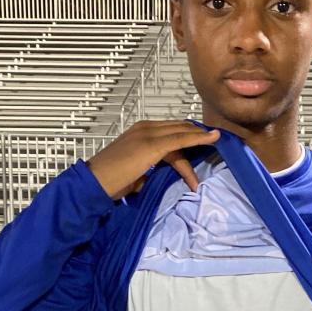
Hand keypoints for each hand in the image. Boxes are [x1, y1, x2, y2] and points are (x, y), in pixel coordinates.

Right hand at [87, 119, 220, 200]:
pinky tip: (212, 139)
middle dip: (199, 134)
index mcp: (140, 131)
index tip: (207, 141)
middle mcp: (145, 127)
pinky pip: (181, 139)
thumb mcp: (137, 171)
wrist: (94, 183)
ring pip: (182, 132)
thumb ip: (152, 167)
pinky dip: (198, 138)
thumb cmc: (111, 181)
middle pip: (180, 128)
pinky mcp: (152, 145)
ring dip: (201, 140)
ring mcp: (148, 134)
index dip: (190, 134)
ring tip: (217, 145)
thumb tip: (164, 176)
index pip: (171, 130)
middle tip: (218, 142)